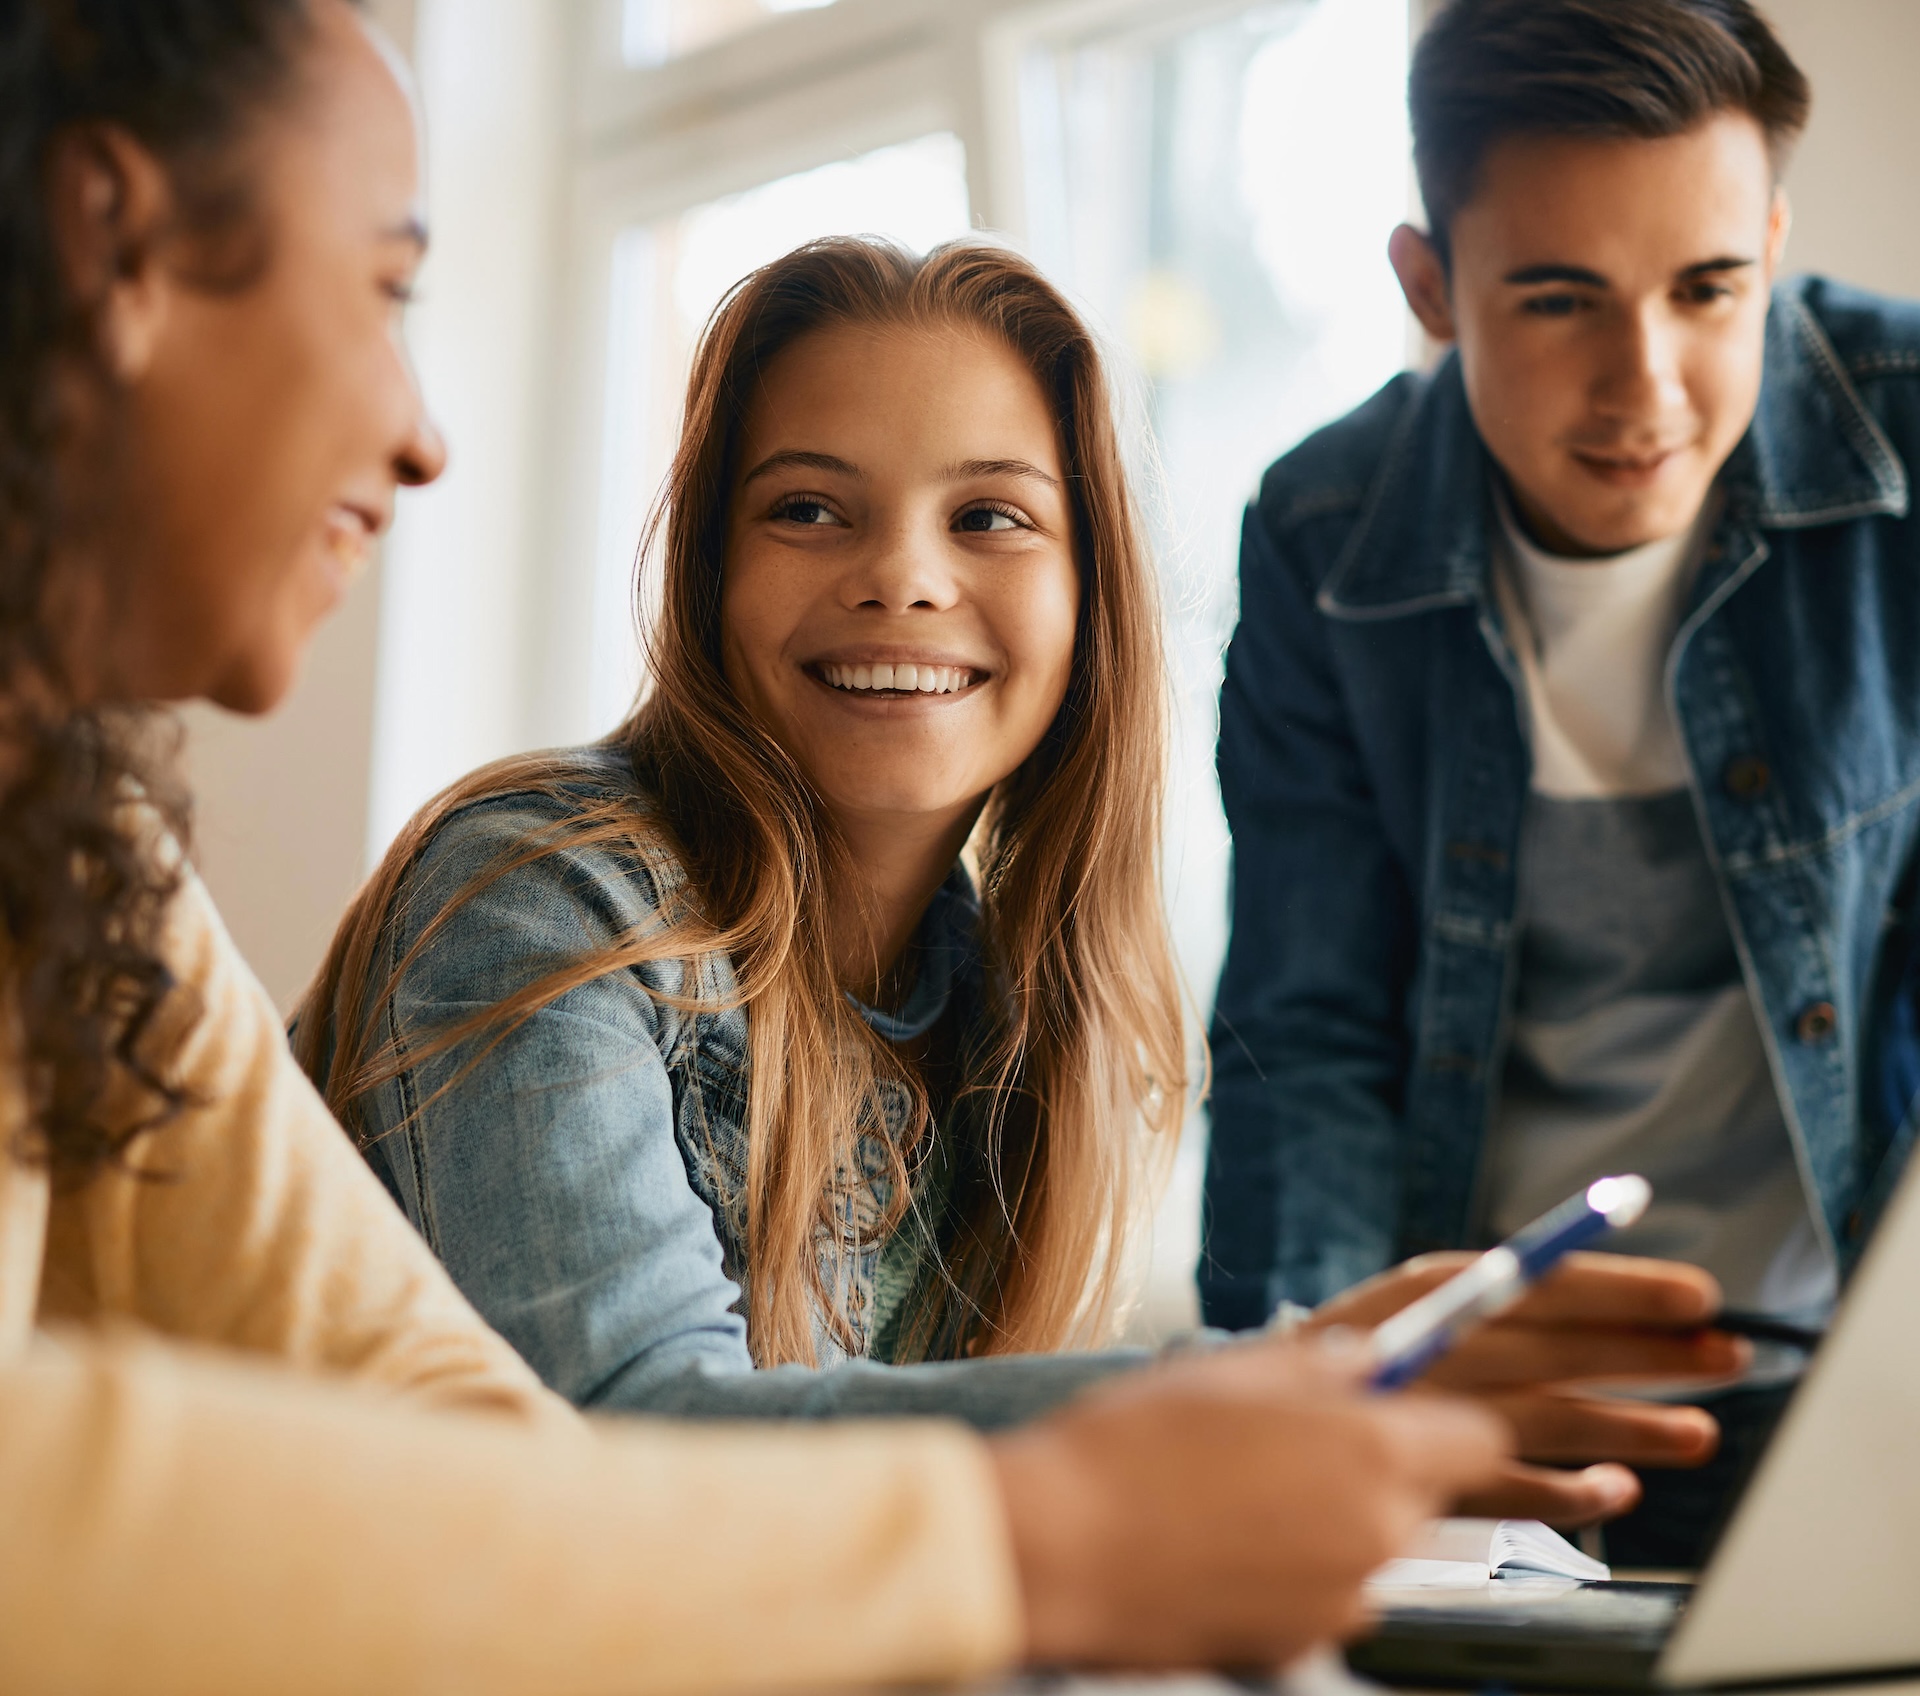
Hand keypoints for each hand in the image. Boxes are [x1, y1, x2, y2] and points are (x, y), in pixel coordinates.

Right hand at [988, 1335, 1508, 1670]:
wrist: (1058, 1548)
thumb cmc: (1134, 1445)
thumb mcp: (1230, 1370)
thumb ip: (1320, 1363)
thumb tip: (1368, 1362)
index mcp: (1371, 1452)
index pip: (1481, 1439)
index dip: (1447, 1421)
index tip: (1405, 1410)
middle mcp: (1376, 1535)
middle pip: (1422, 1497)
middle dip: (1376, 1470)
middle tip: (1290, 1446)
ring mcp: (1342, 1602)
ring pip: (1370, 1548)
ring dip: (1328, 1523)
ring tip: (1235, 1496)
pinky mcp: (1300, 1647)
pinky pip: (1322, 1596)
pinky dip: (1289, 1574)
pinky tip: (1217, 1546)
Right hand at [1306, 1252, 1751, 1525]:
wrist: (1216, 1433)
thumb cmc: (1302, 1373)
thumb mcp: (1376, 1316)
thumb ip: (1457, 1308)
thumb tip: (1571, 1290)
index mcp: (1420, 1293)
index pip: (1542, 1283)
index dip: (1624, 1289)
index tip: (1697, 1293)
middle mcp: (1431, 1353)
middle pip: (1563, 1351)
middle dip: (1652, 1353)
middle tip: (1728, 1353)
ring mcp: (1428, 1427)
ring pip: (1554, 1423)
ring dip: (1632, 1429)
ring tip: (1702, 1433)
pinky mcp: (1419, 1492)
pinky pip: (1515, 1496)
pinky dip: (1570, 1496)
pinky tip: (1618, 1489)